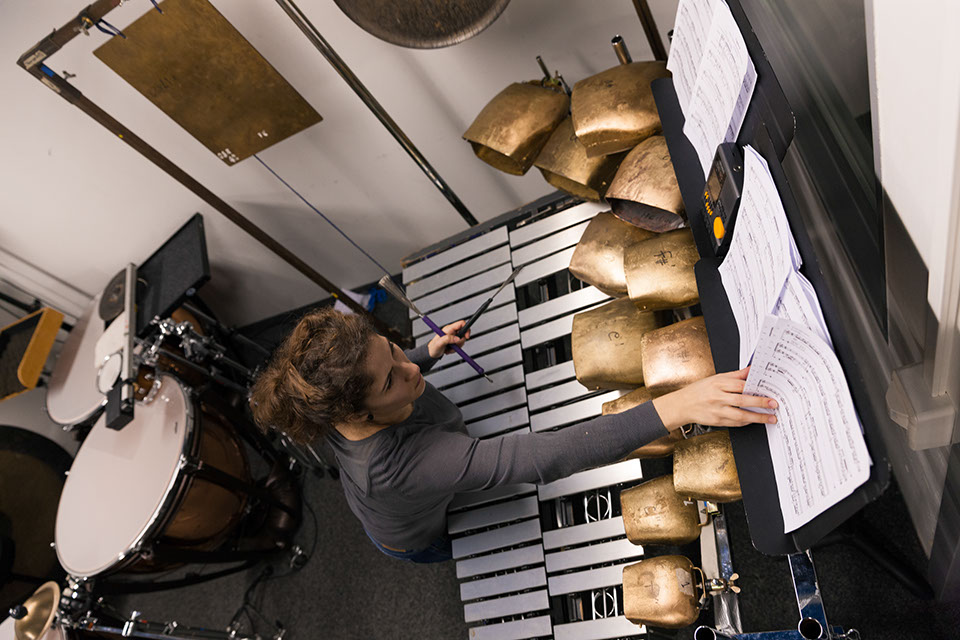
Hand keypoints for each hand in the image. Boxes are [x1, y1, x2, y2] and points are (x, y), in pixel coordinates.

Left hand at [427, 320, 470, 358]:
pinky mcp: (453, 343)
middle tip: (454, 346)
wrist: (431, 353)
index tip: (466, 337)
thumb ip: (448, 339)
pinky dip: (455, 350)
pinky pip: (459, 346)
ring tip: (448, 349)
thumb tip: (458, 339)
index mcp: (449, 329)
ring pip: (461, 341)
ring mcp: (453, 337)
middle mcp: (452, 332)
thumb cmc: (433, 347)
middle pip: (463, 334)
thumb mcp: (439, 343)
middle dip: (460, 342)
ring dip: (456, 347)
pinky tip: (448, 350)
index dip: (466, 329)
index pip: (461, 323)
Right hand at [651, 367, 777, 430]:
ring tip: (770, 418)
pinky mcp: (717, 421)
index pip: (740, 385)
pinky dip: (747, 422)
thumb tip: (752, 368)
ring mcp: (717, 410)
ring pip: (740, 415)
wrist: (683, 405)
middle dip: (760, 402)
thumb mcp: (716, 378)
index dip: (755, 387)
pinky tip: (755, 420)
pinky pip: (735, 423)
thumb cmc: (700, 390)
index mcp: (718, 383)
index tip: (768, 389)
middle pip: (742, 400)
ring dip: (757, 417)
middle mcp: (717, 397)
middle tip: (773, 403)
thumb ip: (736, 375)